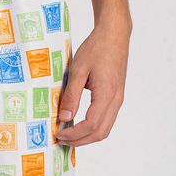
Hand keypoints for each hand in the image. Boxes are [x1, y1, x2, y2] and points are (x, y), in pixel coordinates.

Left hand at [57, 18, 130, 146]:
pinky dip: (92, 129)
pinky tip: (78, 125)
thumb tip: (64, 118)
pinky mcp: (116, 97)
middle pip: (100, 133)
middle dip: (79, 141)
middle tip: (61, 139)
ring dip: (86, 137)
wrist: (114, 34)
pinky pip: (106, 121)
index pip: (90, 125)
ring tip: (68, 135)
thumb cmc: (96, 48)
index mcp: (107, 94)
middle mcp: (116, 100)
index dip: (73, 134)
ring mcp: (118, 100)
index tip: (58, 133)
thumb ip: (71, 95)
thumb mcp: (78, 70)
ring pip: (104, 130)